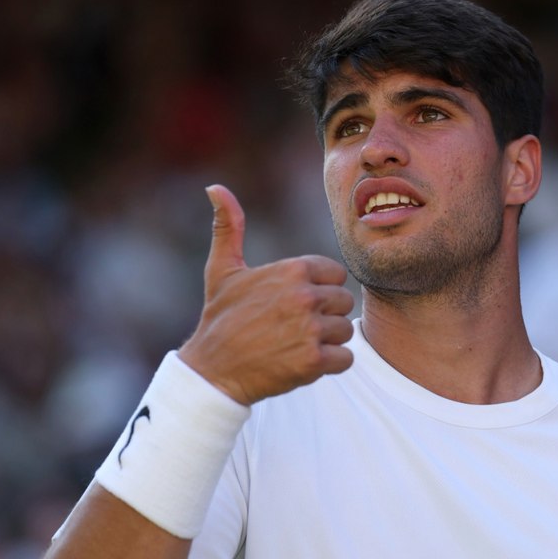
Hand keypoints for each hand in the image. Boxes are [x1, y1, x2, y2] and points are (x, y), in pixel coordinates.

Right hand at [178, 185, 354, 405]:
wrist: (212, 370)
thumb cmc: (219, 318)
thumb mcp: (222, 270)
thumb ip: (228, 227)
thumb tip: (215, 188)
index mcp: (292, 269)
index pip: (335, 274)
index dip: (318, 290)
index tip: (293, 304)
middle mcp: (304, 296)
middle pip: (343, 302)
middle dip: (324, 316)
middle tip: (293, 327)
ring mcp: (310, 329)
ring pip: (345, 331)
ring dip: (327, 342)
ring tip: (295, 344)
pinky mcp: (313, 361)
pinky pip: (346, 359)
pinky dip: (330, 364)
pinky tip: (303, 362)